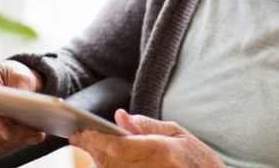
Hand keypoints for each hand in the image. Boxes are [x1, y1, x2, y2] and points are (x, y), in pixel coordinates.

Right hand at [0, 61, 46, 153]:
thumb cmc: (13, 75)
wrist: (8, 81)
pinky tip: (26, 138)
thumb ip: (22, 86)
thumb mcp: (22, 74)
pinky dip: (10, 144)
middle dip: (13, 133)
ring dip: (14, 141)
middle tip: (37, 134)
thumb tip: (26, 105)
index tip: (10, 131)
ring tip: (36, 135)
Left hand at [69, 110, 225, 167]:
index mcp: (161, 152)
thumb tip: (120, 116)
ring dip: (100, 160)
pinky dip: (111, 167)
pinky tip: (108, 159)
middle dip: (92, 148)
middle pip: (110, 162)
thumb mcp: (178, 134)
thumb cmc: (199, 161)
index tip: (80, 131)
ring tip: (91, 145)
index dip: (95, 140)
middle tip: (79, 135)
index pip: (119, 147)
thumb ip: (147, 125)